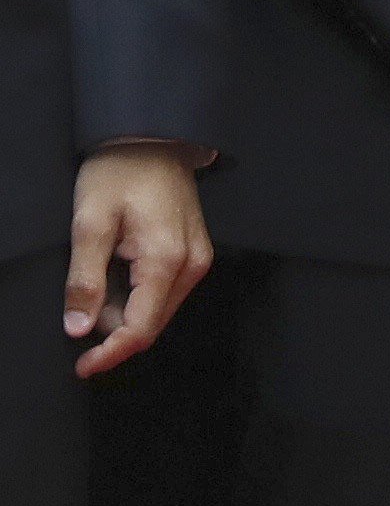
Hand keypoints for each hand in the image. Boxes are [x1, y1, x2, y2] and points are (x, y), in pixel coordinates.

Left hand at [65, 147, 207, 376]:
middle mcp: (191, 266)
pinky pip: (166, 293)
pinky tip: (115, 285)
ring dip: (125, 317)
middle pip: (153, 324)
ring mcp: (197, 259)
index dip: (111, 353)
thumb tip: (79, 328)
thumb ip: (85, 279)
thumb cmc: (119, 173)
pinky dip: (138, 301)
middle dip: (115, 336)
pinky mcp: (193, 253)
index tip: (82, 366)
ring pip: (160, 311)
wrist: (152, 139)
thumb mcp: (89, 223)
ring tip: (93, 296)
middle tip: (77, 327)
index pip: (141, 327)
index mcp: (166, 260)